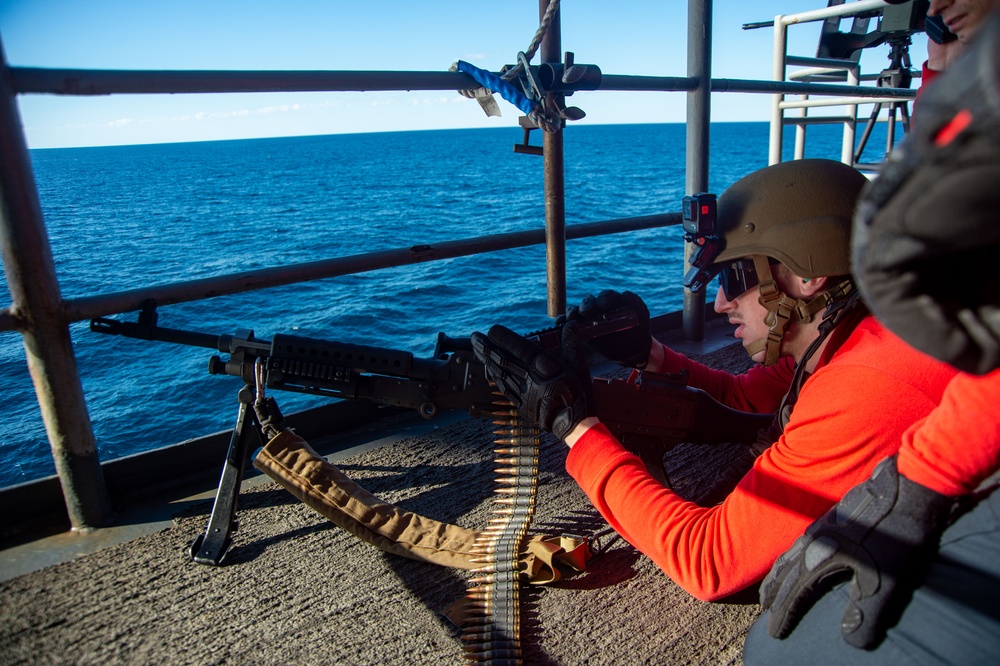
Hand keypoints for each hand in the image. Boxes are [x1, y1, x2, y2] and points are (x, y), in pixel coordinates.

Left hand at [471, 322, 594, 439]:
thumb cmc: (579, 396)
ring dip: (487, 361)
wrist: (575, 427)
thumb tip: (570, 325)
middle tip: (475, 338)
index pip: (521, 350)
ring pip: (502, 374)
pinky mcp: (522, 405)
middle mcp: (533, 381)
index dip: (505, 340)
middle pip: (506, 362)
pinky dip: (494, 377)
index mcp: (547, 370)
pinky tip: (487, 369)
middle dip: (488, 349)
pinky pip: (505, 389)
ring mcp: (525, 394)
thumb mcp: (580, 368)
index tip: (492, 330)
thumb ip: (572, 345)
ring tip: (477, 350)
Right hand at [564, 289, 651, 367]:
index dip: (604, 299)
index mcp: (614, 302)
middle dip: (586, 305)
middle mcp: (599, 308)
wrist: (634, 351)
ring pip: (577, 311)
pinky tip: (560, 323)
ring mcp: (590, 320)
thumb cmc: (640, 331)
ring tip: (571, 318)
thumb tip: (625, 293)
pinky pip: (571, 324)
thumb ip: (637, 304)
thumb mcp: (642, 316)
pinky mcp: (583, 332)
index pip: (606, 296)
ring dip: (573, 312)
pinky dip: (563, 322)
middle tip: (587, 312)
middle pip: (589, 301)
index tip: (604, 306)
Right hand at [759, 457, 953, 648]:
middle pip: (784, 569)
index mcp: (822, 556)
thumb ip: (866, 611)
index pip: (794, 591)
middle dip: (773, 590)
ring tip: (773, 582)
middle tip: (764, 606)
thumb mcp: (887, 580)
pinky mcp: (835, 516)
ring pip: (792, 552)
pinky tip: (802, 553)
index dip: (784, 613)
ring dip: (780, 571)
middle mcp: (816, 539)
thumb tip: (851, 641)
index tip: (774, 632)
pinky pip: (802, 540)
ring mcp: (824, 525)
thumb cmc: (902, 535)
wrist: (911, 487)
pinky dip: (793, 554)